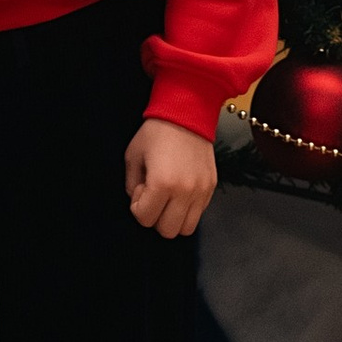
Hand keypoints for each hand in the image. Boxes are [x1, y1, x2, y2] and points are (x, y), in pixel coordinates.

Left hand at [125, 115, 217, 238]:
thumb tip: (138, 202)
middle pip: (168, 230)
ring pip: (186, 228)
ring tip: (168, 196)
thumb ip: (131, 185)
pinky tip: (180, 190)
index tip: (141, 189)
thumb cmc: (156, 132)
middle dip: (156, 217)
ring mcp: (201, 191)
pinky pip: (199, 213)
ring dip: (173, 217)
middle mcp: (185, 191)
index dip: (138, 207)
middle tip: (154, 195)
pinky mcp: (211, 187)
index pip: (145, 219)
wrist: (187, 112)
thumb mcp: (132, 156)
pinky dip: (187, 209)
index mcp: (162, 183)